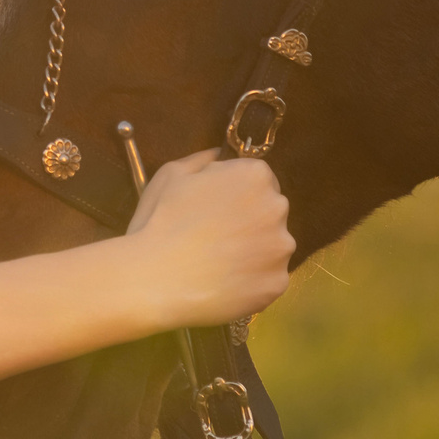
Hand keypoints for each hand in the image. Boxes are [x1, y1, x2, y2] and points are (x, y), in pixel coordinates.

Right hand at [122, 149, 294, 328]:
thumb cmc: (161, 220)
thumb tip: (220, 155)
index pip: (259, 179)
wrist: (157, 279)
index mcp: (255, 176)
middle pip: (269, 211)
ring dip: (253, 251)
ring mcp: (281, 248)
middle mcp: (277, 208)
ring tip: (218, 264)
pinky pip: (268, 278)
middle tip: (215, 236)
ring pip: (271, 246)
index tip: (215, 208)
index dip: (236, 192)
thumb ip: (203, 159)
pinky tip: (224, 284)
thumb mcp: (172, 175)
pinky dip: (251, 281)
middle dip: (249, 220)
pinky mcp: (278, 283)